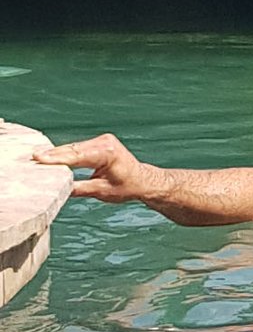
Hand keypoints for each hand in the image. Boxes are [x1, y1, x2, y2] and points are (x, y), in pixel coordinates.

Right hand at [33, 133, 153, 203]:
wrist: (142, 180)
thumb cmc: (127, 187)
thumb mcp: (102, 191)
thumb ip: (80, 189)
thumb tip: (59, 189)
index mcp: (107, 153)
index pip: (77, 156)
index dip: (57, 159)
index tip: (39, 159)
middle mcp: (104, 142)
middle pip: (72, 150)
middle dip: (52, 155)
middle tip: (31, 158)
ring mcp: (102, 140)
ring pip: (73, 147)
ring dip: (56, 153)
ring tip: (36, 158)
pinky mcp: (99, 142)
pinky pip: (77, 148)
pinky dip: (64, 153)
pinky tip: (49, 156)